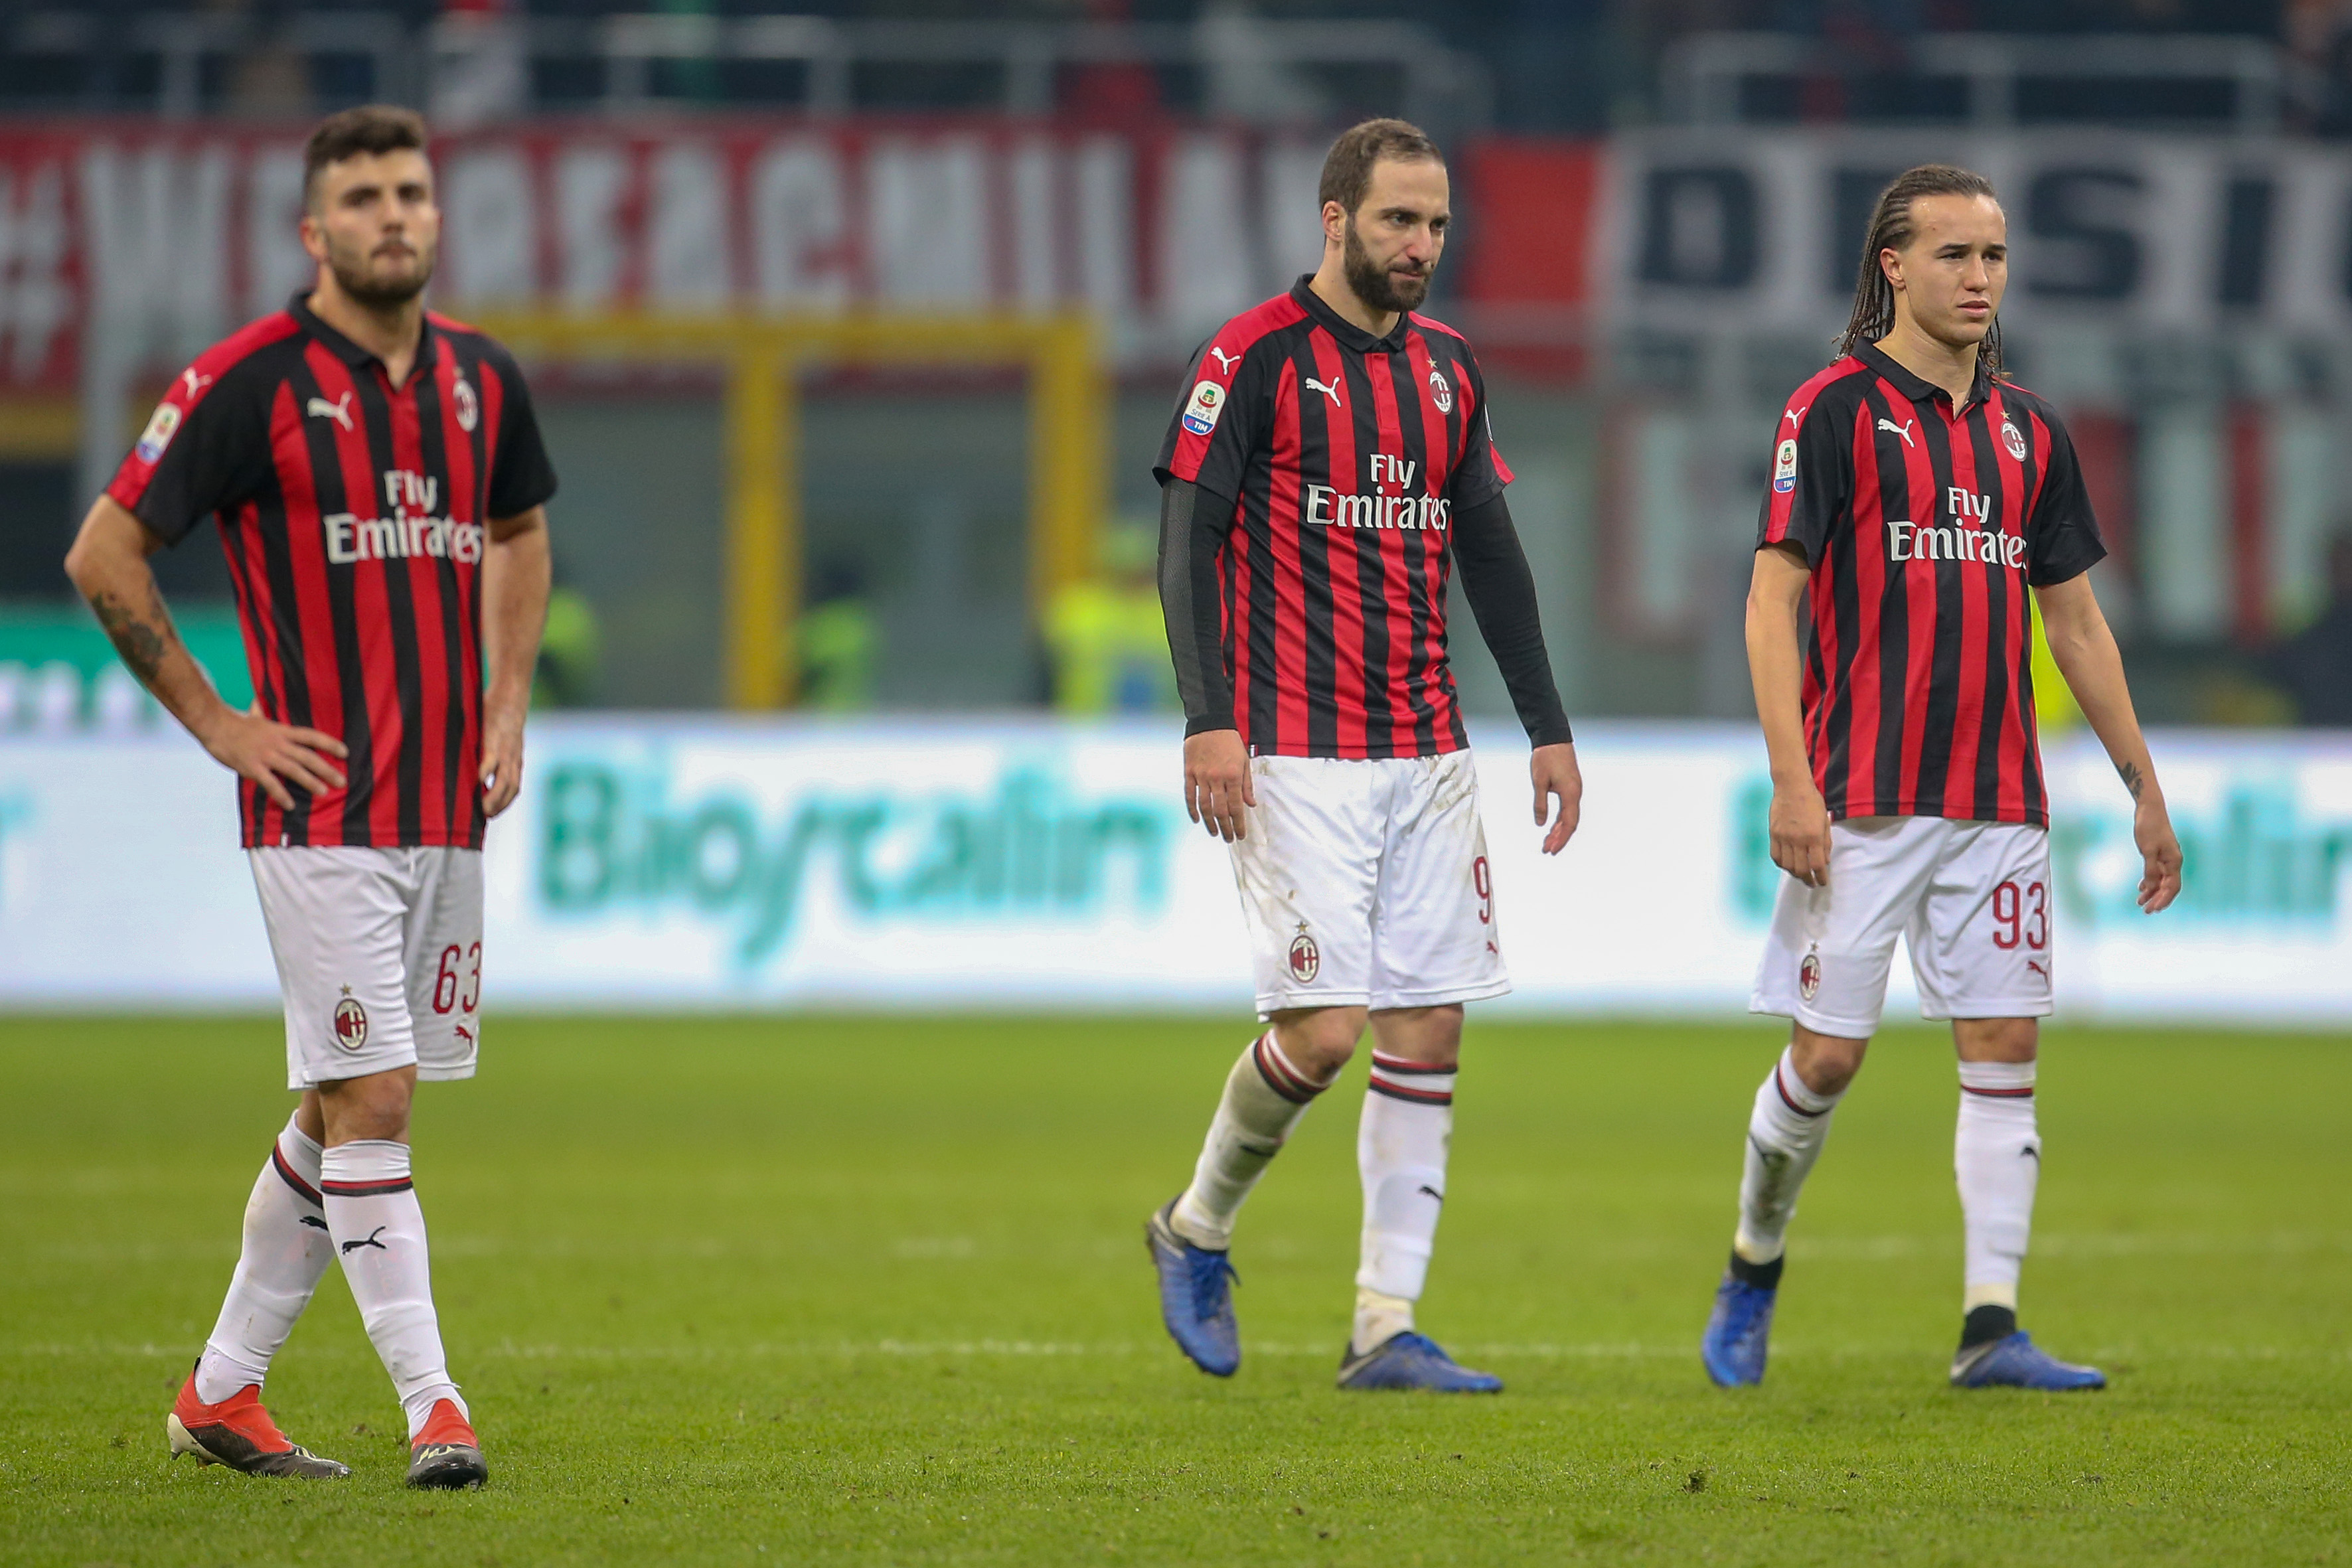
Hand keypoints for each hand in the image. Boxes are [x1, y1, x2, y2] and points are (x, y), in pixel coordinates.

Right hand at [196, 703, 346, 810]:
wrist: (214, 726)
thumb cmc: (235, 723)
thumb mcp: (255, 716)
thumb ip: (262, 714)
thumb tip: (257, 703)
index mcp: (282, 731)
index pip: (311, 736)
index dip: (329, 744)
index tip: (345, 753)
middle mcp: (278, 743)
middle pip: (308, 756)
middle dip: (327, 769)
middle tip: (342, 782)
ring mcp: (266, 755)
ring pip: (294, 770)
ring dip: (310, 782)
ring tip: (323, 792)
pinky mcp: (252, 767)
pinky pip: (270, 783)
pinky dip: (281, 795)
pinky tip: (290, 805)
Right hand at [480, 709, 525, 818]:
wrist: (510, 697)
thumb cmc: (501, 718)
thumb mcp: (501, 740)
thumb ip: (493, 754)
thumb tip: (477, 769)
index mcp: (514, 760)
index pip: (513, 788)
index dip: (504, 802)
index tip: (491, 813)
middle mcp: (512, 759)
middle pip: (511, 789)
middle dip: (499, 805)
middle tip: (485, 816)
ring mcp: (505, 750)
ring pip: (504, 780)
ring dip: (494, 797)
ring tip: (482, 808)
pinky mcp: (494, 740)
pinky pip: (491, 760)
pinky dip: (485, 773)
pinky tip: (477, 782)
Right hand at [1183, 729, 1254, 842]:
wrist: (1209, 723)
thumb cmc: (1230, 741)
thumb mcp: (1244, 760)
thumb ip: (1247, 784)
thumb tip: (1250, 804)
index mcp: (1233, 775)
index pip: (1236, 806)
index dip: (1238, 823)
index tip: (1240, 834)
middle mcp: (1217, 778)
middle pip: (1220, 810)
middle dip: (1225, 827)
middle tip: (1228, 838)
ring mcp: (1201, 776)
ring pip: (1204, 806)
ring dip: (1209, 822)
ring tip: (1214, 832)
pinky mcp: (1189, 772)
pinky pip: (1189, 795)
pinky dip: (1192, 809)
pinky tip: (1196, 819)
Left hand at [1530, 741, 1580, 855]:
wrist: (1553, 737)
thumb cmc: (1547, 757)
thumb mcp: (1539, 782)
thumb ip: (1540, 804)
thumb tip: (1540, 823)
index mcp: (1571, 793)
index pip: (1568, 823)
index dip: (1561, 838)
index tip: (1552, 849)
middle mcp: (1576, 793)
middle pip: (1570, 823)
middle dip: (1559, 838)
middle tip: (1547, 850)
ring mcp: (1574, 790)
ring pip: (1569, 817)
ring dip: (1558, 830)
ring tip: (1547, 842)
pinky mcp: (1570, 787)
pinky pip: (1567, 808)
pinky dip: (1559, 820)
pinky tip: (1552, 826)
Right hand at [1768, 775, 1831, 886]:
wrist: (1792, 787)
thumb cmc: (1812, 801)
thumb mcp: (1824, 821)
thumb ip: (1826, 842)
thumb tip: (1825, 861)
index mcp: (1813, 836)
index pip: (1817, 865)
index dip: (1821, 877)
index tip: (1823, 882)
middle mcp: (1797, 839)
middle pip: (1801, 869)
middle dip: (1808, 880)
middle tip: (1812, 883)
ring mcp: (1783, 837)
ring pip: (1787, 865)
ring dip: (1794, 874)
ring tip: (1800, 875)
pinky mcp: (1773, 834)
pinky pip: (1775, 856)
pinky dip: (1782, 864)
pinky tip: (1787, 865)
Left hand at [2132, 792, 2182, 912]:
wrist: (2149, 809)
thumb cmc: (2149, 827)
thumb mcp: (2147, 850)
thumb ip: (2150, 869)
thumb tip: (2152, 888)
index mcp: (2174, 862)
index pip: (2172, 887)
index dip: (2163, 899)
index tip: (2154, 910)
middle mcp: (2172, 862)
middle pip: (2168, 887)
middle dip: (2158, 900)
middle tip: (2146, 912)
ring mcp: (2166, 858)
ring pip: (2161, 881)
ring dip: (2152, 893)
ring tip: (2140, 903)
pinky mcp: (2158, 854)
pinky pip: (2156, 873)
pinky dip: (2150, 882)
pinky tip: (2141, 888)